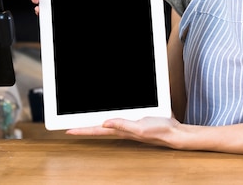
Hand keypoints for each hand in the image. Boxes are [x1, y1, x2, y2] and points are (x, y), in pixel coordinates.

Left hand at [66, 116, 180, 148]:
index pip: (96, 130)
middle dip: (84, 124)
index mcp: (120, 130)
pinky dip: (112, 112)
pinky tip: (110, 110)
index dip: (82, 129)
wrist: (174, 132)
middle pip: (98, 125)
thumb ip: (123, 125)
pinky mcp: (136, 117)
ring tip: (83, 116)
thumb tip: (105, 122)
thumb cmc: (159, 131)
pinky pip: (120, 114)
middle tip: (71, 122)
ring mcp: (128, 122)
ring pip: (107, 119)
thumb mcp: (140, 128)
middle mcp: (121, 127)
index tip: (67, 129)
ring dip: (96, 117)